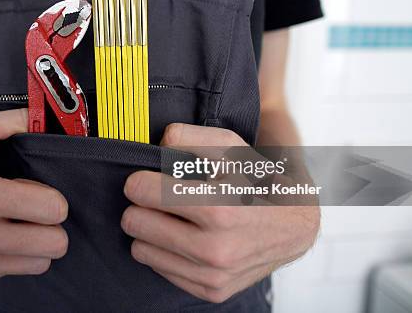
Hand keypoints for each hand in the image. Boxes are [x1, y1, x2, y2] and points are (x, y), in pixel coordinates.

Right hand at [0, 109, 68, 285]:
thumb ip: (14, 121)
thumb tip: (46, 116)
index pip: (51, 210)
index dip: (55, 200)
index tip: (44, 194)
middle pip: (52, 244)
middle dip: (53, 226)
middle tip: (38, 212)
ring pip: (38, 263)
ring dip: (36, 243)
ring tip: (20, 222)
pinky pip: (13, 270)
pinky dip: (13, 255)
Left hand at [121, 124, 319, 302]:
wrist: (295, 226)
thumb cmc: (257, 181)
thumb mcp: (231, 146)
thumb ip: (190, 137)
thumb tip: (158, 146)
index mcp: (219, 209)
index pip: (141, 191)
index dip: (140, 180)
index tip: (148, 179)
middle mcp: (215, 249)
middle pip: (133, 223)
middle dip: (141, 206)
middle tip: (158, 200)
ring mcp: (213, 276)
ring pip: (140, 249)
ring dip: (150, 231)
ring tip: (173, 219)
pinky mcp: (212, 292)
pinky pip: (159, 270)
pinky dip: (166, 253)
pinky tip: (186, 239)